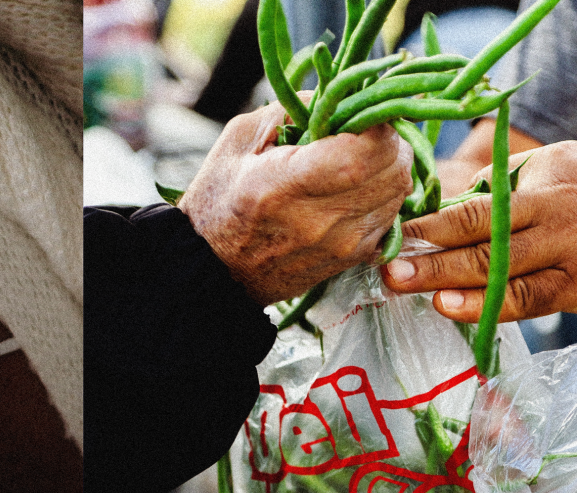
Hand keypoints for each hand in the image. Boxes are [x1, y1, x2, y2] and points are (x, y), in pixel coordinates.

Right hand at [178, 101, 413, 305]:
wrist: (217, 271)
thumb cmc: (219, 201)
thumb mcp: (238, 141)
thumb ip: (290, 110)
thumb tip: (339, 94)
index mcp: (285, 185)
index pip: (367, 150)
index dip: (376, 122)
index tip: (359, 112)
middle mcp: (320, 220)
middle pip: (394, 168)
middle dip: (387, 140)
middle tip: (363, 131)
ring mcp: (343, 244)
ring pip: (401, 190)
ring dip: (388, 166)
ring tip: (357, 159)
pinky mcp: (355, 258)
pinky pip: (393, 214)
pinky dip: (383, 194)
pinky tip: (354, 189)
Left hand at [383, 140, 576, 321]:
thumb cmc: (571, 184)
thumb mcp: (540, 169)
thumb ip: (492, 189)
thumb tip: (438, 212)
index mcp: (541, 194)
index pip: (476, 213)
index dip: (431, 228)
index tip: (393, 237)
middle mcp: (556, 229)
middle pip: (487, 252)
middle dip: (434, 265)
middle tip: (392, 274)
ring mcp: (568, 264)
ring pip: (508, 284)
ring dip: (460, 294)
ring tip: (426, 298)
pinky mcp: (575, 292)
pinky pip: (528, 305)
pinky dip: (489, 310)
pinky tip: (456, 311)